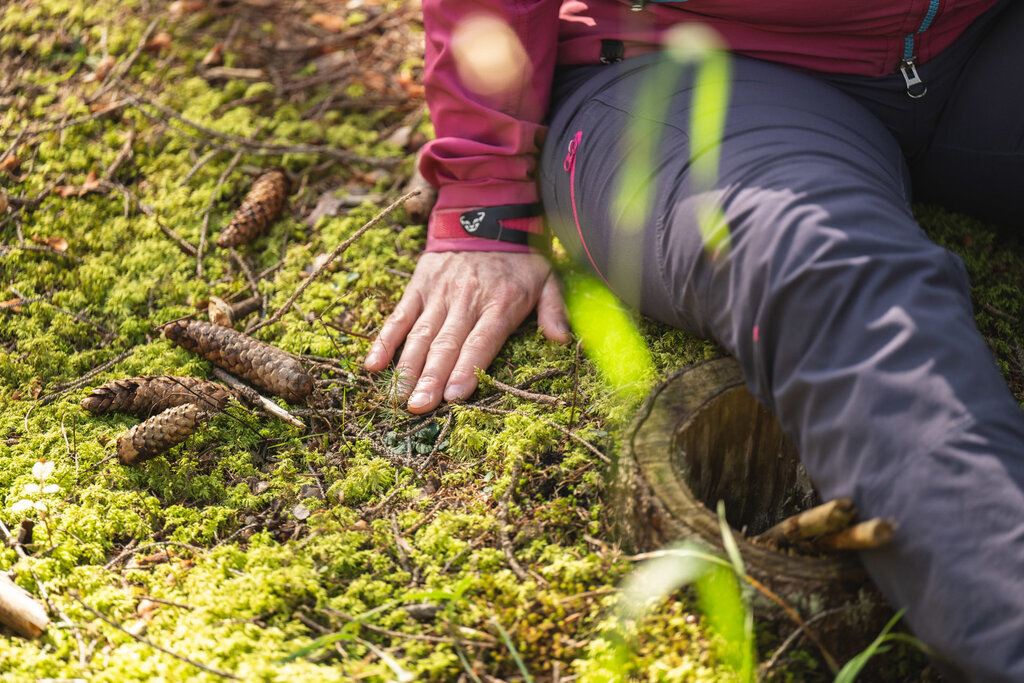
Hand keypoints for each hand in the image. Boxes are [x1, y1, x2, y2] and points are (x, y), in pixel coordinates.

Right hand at [364, 250, 569, 412]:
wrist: (485, 213)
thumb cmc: (518, 257)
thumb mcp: (548, 277)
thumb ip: (554, 309)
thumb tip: (562, 339)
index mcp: (499, 303)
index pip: (481, 341)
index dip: (467, 368)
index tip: (454, 396)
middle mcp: (466, 300)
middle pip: (446, 345)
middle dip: (431, 378)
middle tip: (419, 407)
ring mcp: (439, 294)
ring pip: (421, 335)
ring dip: (408, 367)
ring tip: (398, 397)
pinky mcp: (418, 287)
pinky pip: (399, 316)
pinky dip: (385, 341)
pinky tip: (373, 365)